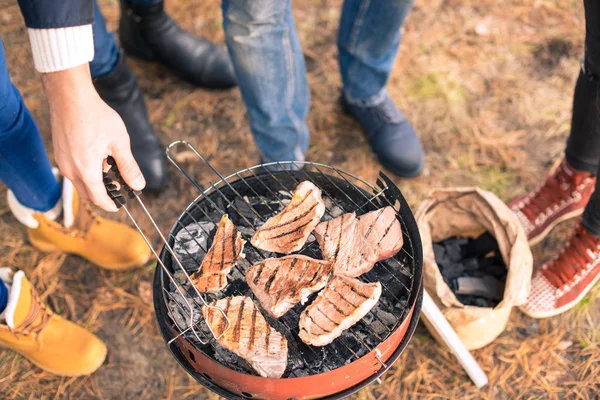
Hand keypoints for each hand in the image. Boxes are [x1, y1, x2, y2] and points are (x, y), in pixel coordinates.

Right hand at [41, 64, 144, 211]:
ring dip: (95, 182)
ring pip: (80, 183)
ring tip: (110, 164)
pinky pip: (73, 171)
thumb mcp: (119, 143)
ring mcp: (62, 162)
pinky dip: (86, 171)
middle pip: (87, 194)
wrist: (70, 97)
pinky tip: (98, 155)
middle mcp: (70, 170)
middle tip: (119, 186)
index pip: (98, 199)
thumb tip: (138, 186)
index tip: (120, 206)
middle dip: (103, 195)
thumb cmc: (96, 117)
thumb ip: (129, 167)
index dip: (110, 205)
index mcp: (86, 171)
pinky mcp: (59, 154)